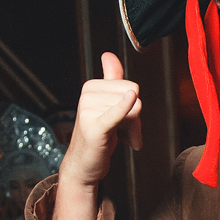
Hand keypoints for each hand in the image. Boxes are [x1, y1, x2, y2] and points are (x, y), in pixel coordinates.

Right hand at [60, 52, 141, 189]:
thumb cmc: (98, 135)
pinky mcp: (94, 126)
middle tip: (126, 133)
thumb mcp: (106, 104)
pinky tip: (132, 100)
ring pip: (133, 112)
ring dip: (133, 132)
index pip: (131, 87)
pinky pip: (116, 113)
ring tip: (121, 139)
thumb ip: (110, 79)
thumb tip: (108, 55)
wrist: (83, 164)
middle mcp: (88, 94)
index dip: (134, 106)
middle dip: (136, 120)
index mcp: (92, 86)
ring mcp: (88, 110)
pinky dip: (125, 107)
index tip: (125, 120)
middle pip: (135, 99)